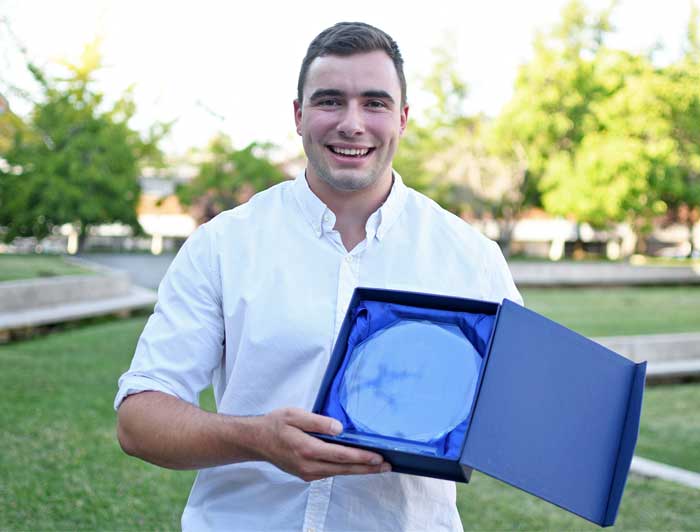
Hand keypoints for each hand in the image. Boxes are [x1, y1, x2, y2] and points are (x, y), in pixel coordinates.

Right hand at [256, 407, 390, 481]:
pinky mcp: (307, 474)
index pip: (341, 455)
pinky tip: (355, 465)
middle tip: (387, 466)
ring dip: (359, 469)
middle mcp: (309, 465)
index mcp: (308, 450)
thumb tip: (338, 428)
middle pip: (344, 469)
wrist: (257, 441)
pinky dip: (346, 469)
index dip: (361, 457)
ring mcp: (308, 472)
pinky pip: (330, 473)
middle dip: (367, 468)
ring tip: (377, 467)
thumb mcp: (295, 415)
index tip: (378, 457)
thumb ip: (318, 422)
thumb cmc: (275, 425)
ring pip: (339, 472)